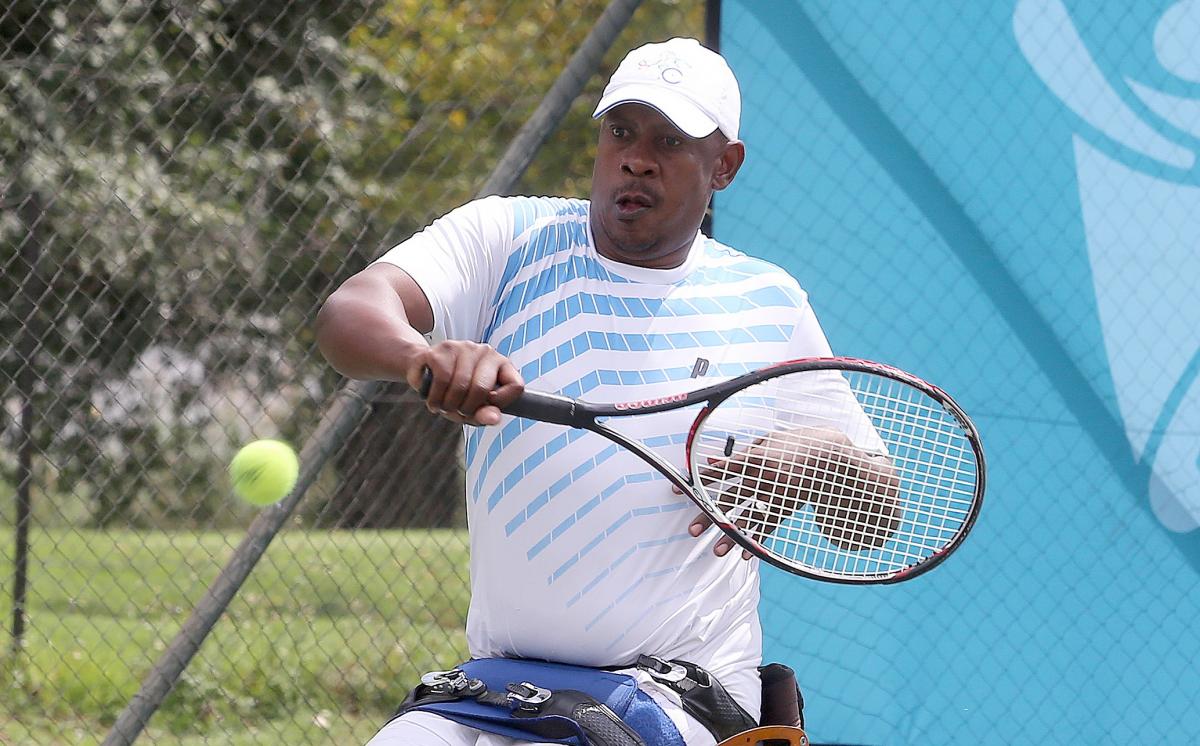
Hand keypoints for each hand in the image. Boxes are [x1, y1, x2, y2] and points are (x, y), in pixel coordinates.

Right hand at [406, 341, 523, 425]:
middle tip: (457, 410)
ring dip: (448, 405)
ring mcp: (465, 348)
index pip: (516, 386)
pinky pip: (443, 379)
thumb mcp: (472, 408)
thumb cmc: (452, 389)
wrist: (421, 369)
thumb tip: (494, 418)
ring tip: (443, 404)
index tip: (486, 406)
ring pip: (461, 386)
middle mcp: (487, 352)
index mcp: (501, 364)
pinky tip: (434, 399)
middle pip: (483, 389)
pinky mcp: (444, 349)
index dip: (501, 403)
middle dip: (466, 409)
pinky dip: (436, 397)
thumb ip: (484, 413)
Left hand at [687, 427, 900, 555]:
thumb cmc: (794, 443)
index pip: (720, 470)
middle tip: (692, 531)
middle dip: (709, 515)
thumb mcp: (767, 441)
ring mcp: (778, 494)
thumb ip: (740, 453)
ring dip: (732, 535)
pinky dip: (758, 540)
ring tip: (716, 551)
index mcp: (756, 457)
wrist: (832, 455)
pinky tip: (745, 554)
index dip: (698, 480)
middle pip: (731, 498)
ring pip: (750, 517)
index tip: (678, 489)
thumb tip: (710, 460)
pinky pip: (771, 525)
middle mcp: (765, 478)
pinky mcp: (790, 506)